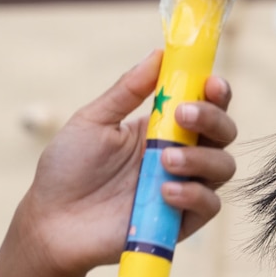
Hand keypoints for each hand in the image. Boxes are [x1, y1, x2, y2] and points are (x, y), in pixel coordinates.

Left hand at [0, 54, 237, 276]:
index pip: (204, 105)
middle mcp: (180, 156)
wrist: (52, 221)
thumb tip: (158, 54)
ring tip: (165, 160)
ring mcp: (183, 188)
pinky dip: (193, 195)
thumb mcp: (93, 120)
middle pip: (223, 133)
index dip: (215, 92)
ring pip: (223, 168)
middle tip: (183, 117)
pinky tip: (164, 191)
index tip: (210, 83)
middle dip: (212, 119)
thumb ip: (127, 90)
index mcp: (162, 128)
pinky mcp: (180, 222)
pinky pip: (209, 206)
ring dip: (202, 158)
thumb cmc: (68, 169)